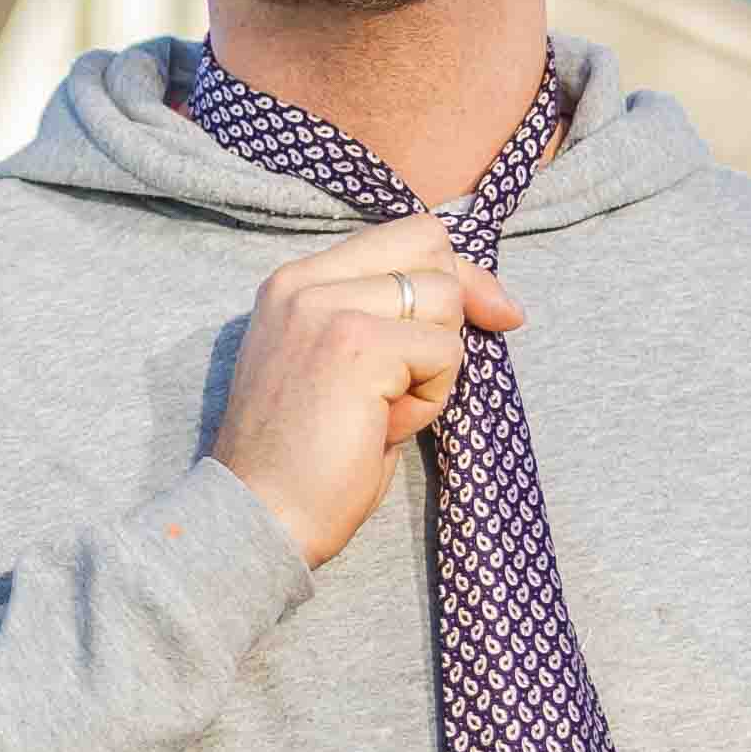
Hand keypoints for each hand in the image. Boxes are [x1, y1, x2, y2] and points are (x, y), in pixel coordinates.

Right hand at [207, 214, 520, 567]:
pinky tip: (384, 427)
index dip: (456, 272)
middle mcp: (305, 281)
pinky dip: (432, 397)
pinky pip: (444, 351)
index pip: (406, 234)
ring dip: (438, 363)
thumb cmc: (308, 460)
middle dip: (462, 302)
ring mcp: (328, 307)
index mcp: (297, 281)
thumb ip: (387, 319)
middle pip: (432, 244)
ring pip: (445, 297)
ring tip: (387, 409)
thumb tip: (485, 297)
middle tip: (433, 371)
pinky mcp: (356, 344)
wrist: (259, 518)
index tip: (492, 313)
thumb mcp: (344, 367)